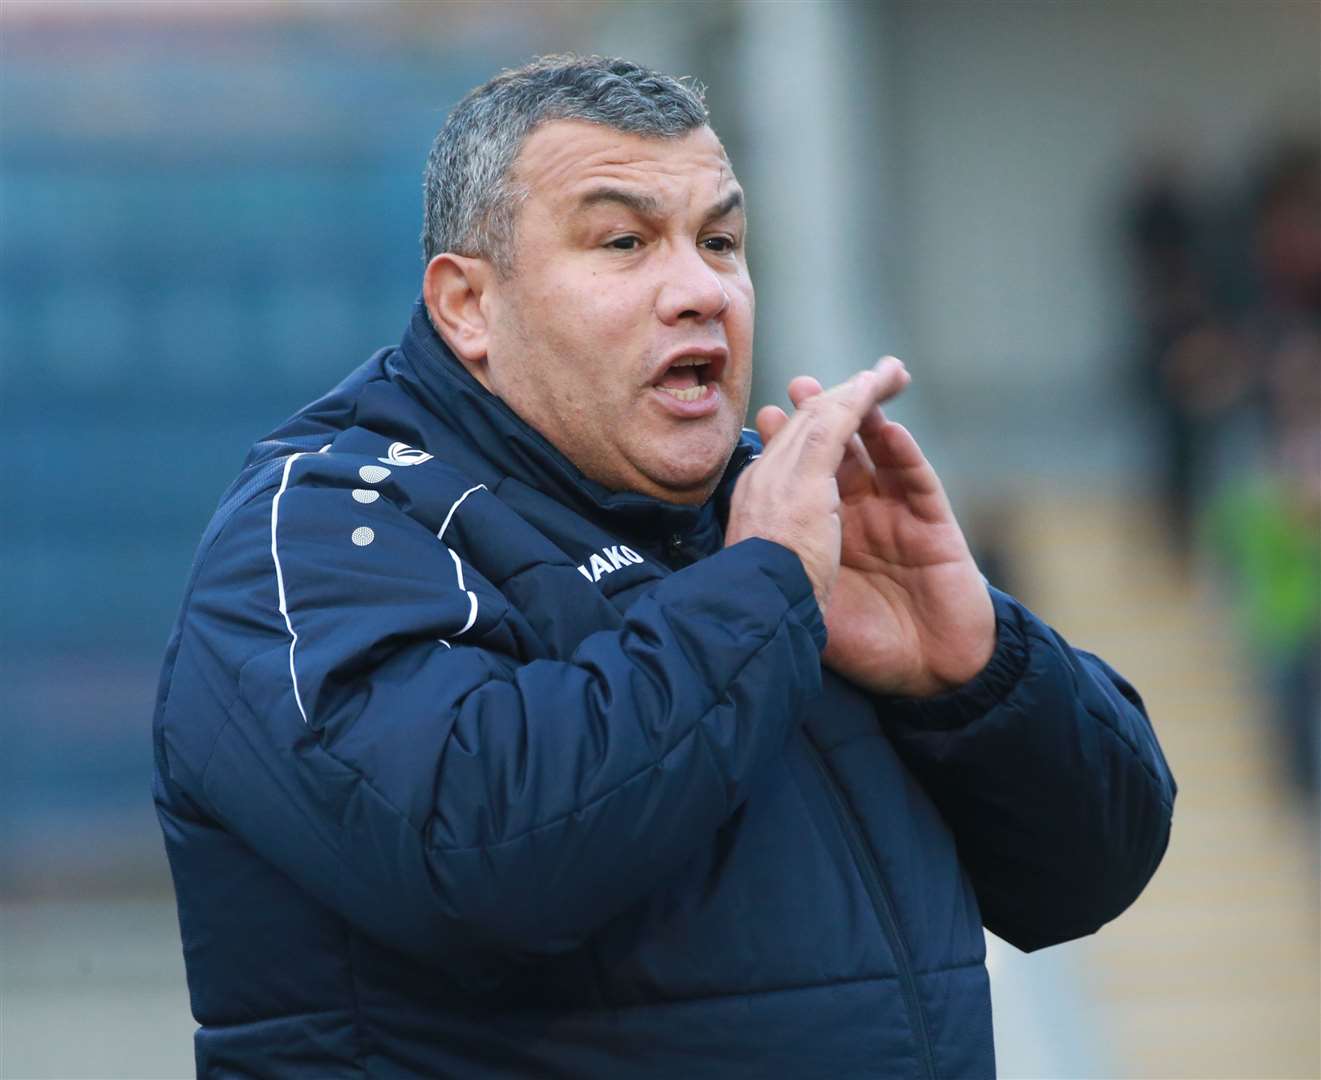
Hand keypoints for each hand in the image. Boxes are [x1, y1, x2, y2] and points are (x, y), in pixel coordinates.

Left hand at [761, 359, 994, 697]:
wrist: (922, 676)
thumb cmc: (858, 642)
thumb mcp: (804, 601)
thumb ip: (777, 572)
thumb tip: (733, 552)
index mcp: (819, 530)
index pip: (801, 474)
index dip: (787, 441)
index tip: (764, 415)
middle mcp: (856, 516)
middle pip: (838, 451)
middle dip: (820, 414)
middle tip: (799, 385)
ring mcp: (896, 517)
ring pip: (878, 453)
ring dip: (863, 417)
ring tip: (846, 389)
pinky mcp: (934, 526)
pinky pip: (916, 480)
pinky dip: (902, 453)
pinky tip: (887, 429)